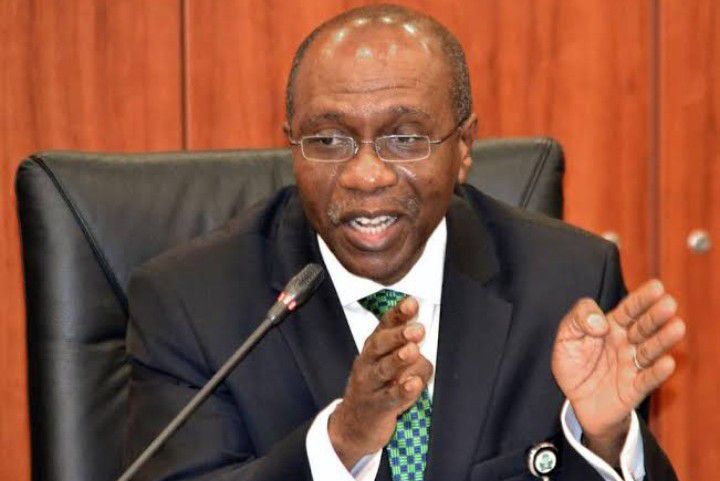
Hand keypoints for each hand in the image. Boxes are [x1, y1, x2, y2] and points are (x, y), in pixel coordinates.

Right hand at [328, 297, 432, 468]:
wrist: (353, 425)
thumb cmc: (377, 388)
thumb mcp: (387, 365)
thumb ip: (406, 352)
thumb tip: (424, 349)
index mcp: (372, 350)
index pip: (383, 327)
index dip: (397, 314)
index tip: (411, 303)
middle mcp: (367, 364)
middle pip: (380, 345)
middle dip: (398, 335)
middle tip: (417, 329)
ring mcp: (370, 386)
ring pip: (383, 370)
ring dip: (398, 360)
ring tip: (413, 351)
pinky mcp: (377, 407)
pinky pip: (390, 398)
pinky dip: (402, 391)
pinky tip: (413, 384)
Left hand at [551, 279, 685, 465]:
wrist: (575, 401)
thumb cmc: (573, 364)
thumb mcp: (565, 337)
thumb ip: (577, 320)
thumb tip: (600, 322)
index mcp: (612, 327)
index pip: (629, 310)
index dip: (642, 299)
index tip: (657, 287)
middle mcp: (627, 343)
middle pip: (643, 327)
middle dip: (656, 316)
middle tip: (669, 304)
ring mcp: (632, 365)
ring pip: (649, 351)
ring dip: (663, 340)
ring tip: (677, 327)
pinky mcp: (634, 388)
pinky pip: (647, 379)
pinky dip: (657, 372)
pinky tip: (667, 362)